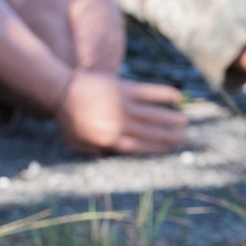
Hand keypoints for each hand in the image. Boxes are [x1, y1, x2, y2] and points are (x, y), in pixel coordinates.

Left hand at [53, 69, 185, 155]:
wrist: (62, 93)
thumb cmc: (69, 121)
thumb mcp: (77, 144)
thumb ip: (94, 152)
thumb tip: (111, 157)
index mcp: (108, 139)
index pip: (137, 147)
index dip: (155, 149)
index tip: (168, 150)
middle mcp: (118, 123)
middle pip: (149, 132)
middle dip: (168, 136)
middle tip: (182, 139)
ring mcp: (122, 105)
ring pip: (153, 113)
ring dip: (170, 117)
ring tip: (183, 121)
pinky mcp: (124, 88)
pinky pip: (149, 92)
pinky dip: (163, 94)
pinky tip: (177, 96)